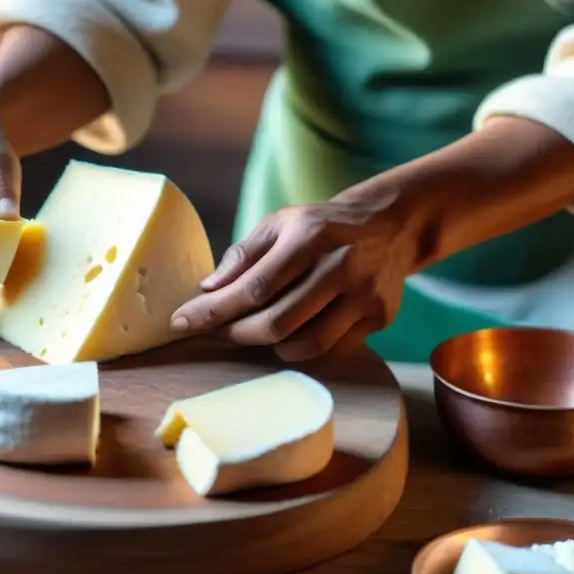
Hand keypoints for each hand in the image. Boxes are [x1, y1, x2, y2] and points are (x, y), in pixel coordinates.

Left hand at [170, 197, 420, 361]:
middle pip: (278, 322)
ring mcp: (365, 295)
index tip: (182, 322)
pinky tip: (288, 337)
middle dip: (235, 334)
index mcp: (311, 235)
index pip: (255, 286)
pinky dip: (302, 350)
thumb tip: (207, 290)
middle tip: (212, 333)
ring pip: (306, 344)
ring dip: (269, 346)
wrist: (391, 226)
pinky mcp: (379, 318)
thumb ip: (243, 255)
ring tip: (251, 333)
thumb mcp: (280, 223)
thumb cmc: (321, 226)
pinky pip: (331, 350)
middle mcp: (341, 266)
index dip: (215, 310)